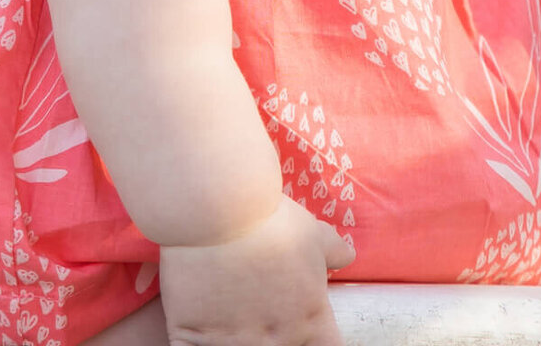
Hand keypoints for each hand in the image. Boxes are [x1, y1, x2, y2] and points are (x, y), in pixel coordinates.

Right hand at [158, 193, 352, 345]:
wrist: (217, 208)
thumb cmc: (270, 218)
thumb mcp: (312, 233)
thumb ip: (333, 252)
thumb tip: (347, 257)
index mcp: (309, 319)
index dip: (316, 337)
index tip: (303, 324)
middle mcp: (276, 340)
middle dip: (275, 333)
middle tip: (259, 305)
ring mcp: (234, 344)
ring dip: (238, 336)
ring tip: (230, 309)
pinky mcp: (193, 338)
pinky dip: (197, 342)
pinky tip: (198, 327)